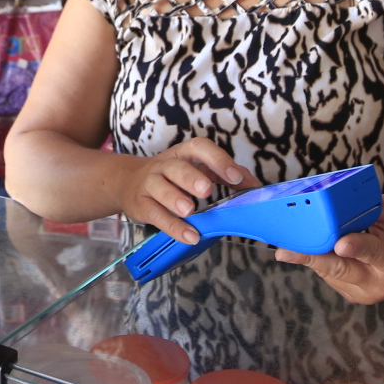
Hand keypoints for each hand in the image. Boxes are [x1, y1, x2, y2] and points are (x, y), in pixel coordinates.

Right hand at [118, 139, 257, 245]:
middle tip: (206, 190)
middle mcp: (165, 164)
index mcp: (183, 153)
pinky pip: (156, 214)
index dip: (217, 160)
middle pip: (176, 166)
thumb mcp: (196, 170)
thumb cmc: (172, 177)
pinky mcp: (142, 204)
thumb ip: (225, 175)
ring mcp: (150, 183)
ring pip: (160, 187)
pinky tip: (189, 235)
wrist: (128, 182)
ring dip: (175, 198)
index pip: (199, 147)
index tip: (235, 177)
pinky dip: (173, 226)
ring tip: (190, 210)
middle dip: (191, 177)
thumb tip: (254, 186)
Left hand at [272, 195, 383, 303]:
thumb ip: (366, 209)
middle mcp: (378, 283)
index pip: (374, 253)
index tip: (341, 244)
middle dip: (310, 259)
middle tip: (284, 252)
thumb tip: (333, 202)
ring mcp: (364, 294)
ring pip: (329, 271)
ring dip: (313, 254)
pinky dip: (322, 259)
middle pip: (340, 270)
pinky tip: (316, 246)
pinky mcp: (353, 295)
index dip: (356, 248)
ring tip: (298, 238)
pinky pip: (329, 274)